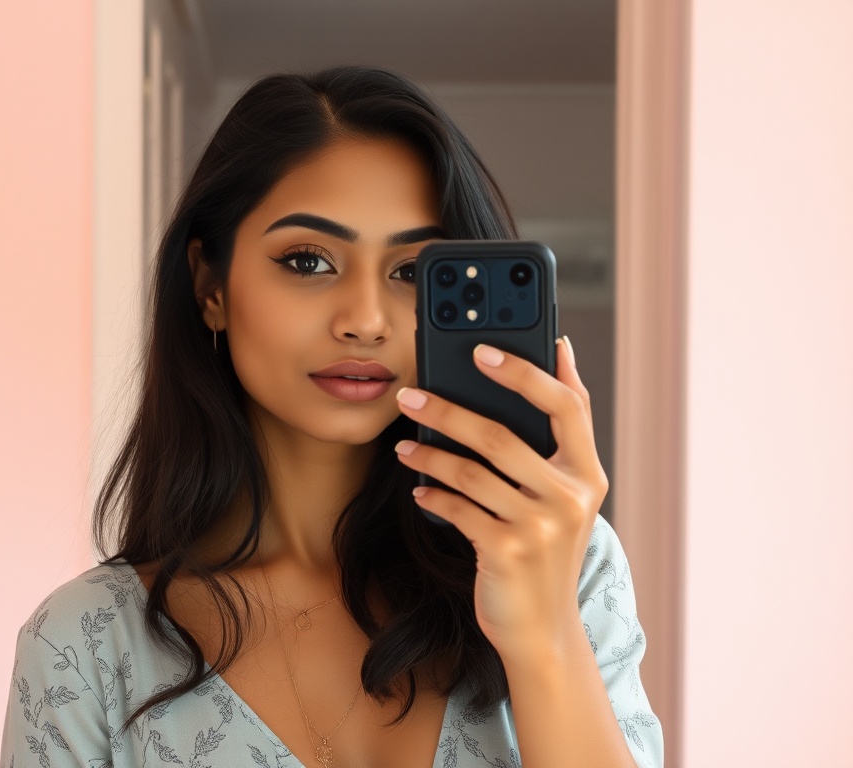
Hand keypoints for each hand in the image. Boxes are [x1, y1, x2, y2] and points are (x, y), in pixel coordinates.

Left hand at [394, 337, 607, 662]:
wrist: (544, 628)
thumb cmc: (546, 548)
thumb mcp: (565, 494)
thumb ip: (559, 432)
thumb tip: (559, 350)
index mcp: (588, 472)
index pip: (567, 405)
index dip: (526, 372)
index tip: (483, 350)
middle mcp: (571, 496)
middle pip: (502, 436)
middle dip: (449, 411)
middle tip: (410, 394)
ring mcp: (541, 527)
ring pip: (472, 472)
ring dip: (429, 455)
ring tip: (403, 444)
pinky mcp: (508, 553)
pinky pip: (458, 510)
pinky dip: (433, 497)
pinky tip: (419, 491)